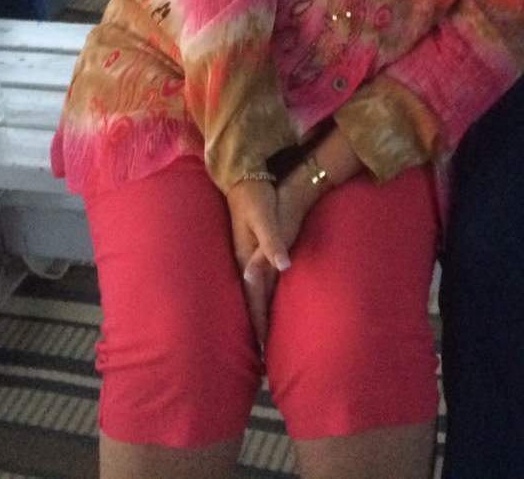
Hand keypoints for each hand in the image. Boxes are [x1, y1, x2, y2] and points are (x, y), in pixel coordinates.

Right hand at [225, 178, 290, 343]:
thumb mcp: (265, 217)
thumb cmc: (257, 196)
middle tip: (265, 349)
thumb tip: (281, 268)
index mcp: (245, 257)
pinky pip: (257, 278)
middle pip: (251, 298)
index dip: (259, 319)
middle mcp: (243, 259)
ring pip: (253, 290)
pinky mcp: (252, 246)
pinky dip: (262, 292)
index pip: (253, 296)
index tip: (264, 345)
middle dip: (257, 321)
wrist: (246, 175)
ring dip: (259, 309)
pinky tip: (266, 297)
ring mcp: (246, 253)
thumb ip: (271, 243)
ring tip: (265, 331)